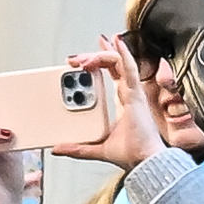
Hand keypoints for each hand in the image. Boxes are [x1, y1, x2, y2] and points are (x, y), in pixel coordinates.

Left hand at [47, 37, 168, 169]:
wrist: (145, 162)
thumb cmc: (132, 154)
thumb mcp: (96, 148)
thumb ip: (77, 147)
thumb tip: (58, 148)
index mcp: (123, 103)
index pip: (112, 74)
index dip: (100, 62)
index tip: (84, 58)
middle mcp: (128, 94)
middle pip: (112, 65)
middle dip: (94, 56)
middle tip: (76, 58)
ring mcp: (133, 92)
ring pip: (119, 63)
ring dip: (100, 55)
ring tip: (83, 59)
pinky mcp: (136, 95)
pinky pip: (130, 68)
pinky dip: (124, 54)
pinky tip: (116, 42)